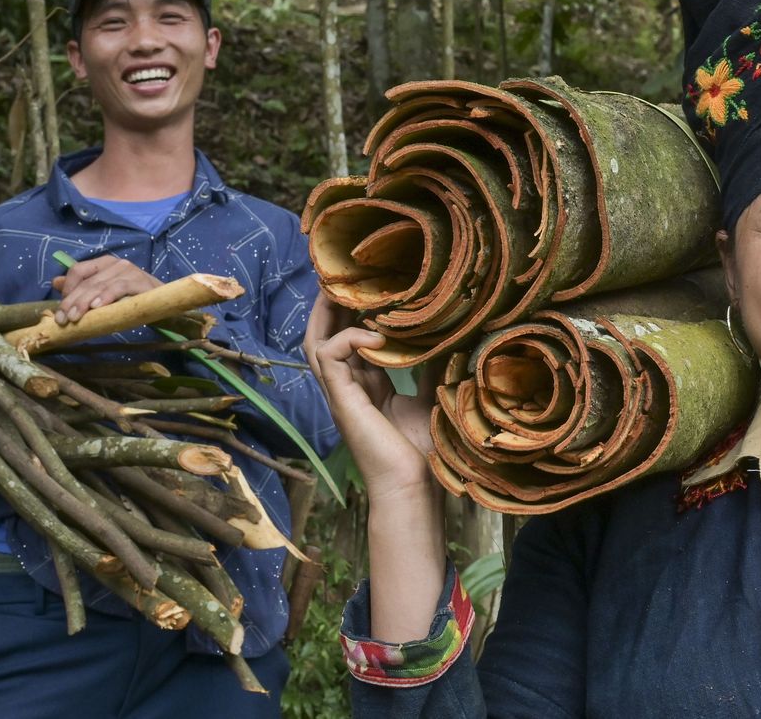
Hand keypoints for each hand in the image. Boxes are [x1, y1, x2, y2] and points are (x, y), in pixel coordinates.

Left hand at [51, 255, 160, 323]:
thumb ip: (82, 287)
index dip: (67, 289)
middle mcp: (116, 263)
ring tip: (75, 318)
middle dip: (71, 301)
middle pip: (86, 281)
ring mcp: (129, 271)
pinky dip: (106, 297)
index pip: (78, 270)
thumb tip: (55, 282)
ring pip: (99, 285)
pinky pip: (119, 288)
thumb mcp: (104, 292)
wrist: (164, 302)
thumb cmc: (133, 298)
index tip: (61, 310)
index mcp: (104, 263)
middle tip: (62, 320)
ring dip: (84, 303)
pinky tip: (97, 307)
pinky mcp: (140, 281)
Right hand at [304, 291, 436, 500]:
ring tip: (341, 286)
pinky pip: (329, 356)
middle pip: (325, 335)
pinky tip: (375, 335)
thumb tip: (444, 337)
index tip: (369, 285)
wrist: (413, 486)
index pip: (349, 339)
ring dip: (327, 312)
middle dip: (332, 304)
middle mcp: (348, 387)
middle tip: (344, 273)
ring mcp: (340, 394)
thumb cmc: (421, 452)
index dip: (353, 312)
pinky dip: (348, 338)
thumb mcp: (428, 398)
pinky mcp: (341, 400)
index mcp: (367, 387)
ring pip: (316, 342)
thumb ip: (428, 369)